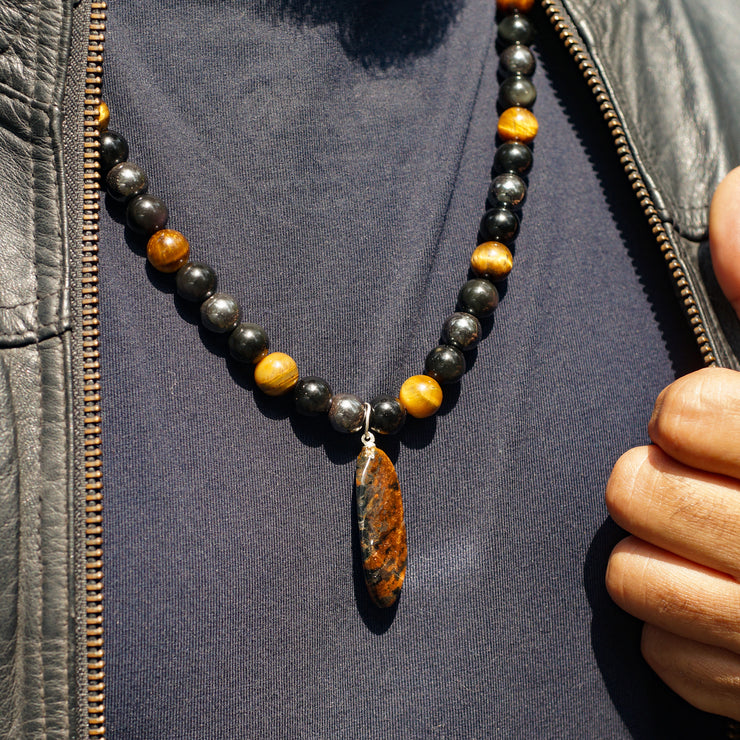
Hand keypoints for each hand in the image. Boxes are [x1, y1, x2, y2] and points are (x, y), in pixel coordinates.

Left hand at [605, 166, 739, 719]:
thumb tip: (730, 194)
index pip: (687, 417)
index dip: (687, 412)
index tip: (709, 414)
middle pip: (637, 494)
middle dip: (654, 477)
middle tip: (694, 475)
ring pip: (631, 579)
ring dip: (655, 553)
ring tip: (705, 539)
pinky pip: (662, 655)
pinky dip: (679, 630)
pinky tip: (722, 606)